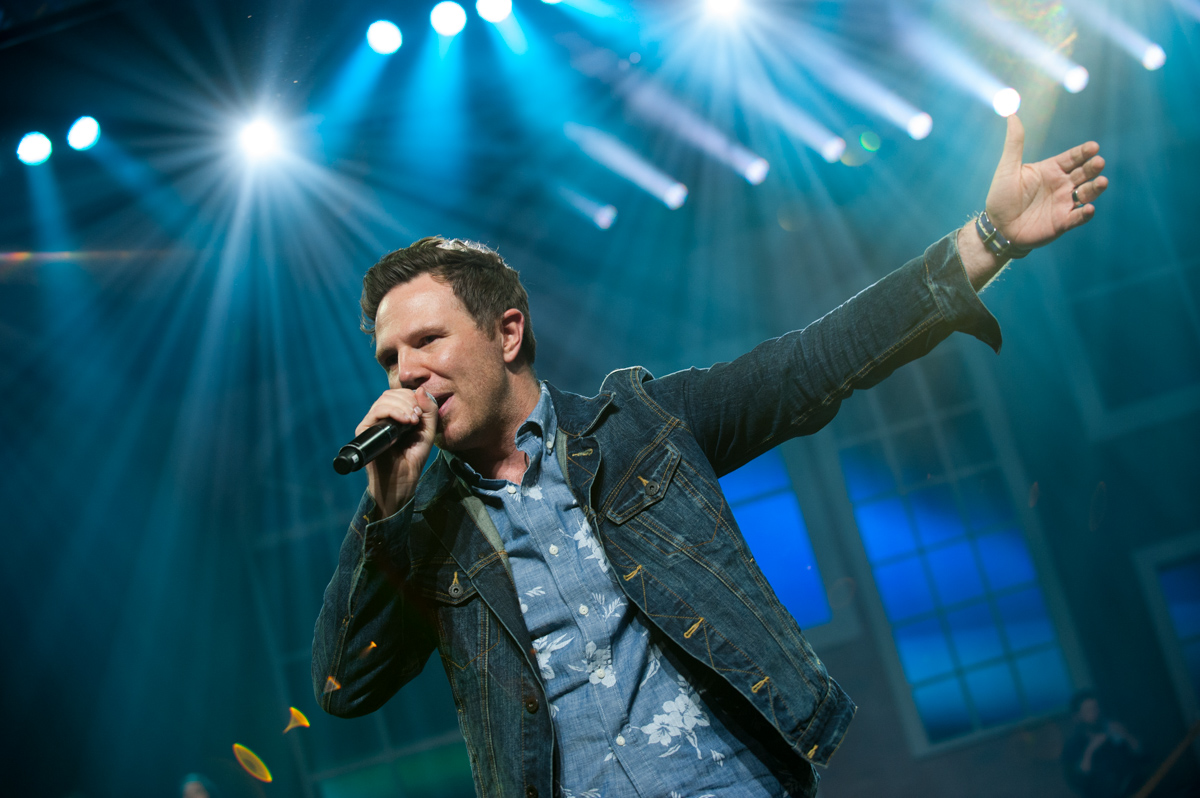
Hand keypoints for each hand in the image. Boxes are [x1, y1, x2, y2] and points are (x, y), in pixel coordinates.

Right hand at [357, 387, 439, 517]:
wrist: (401, 480)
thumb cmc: (413, 458)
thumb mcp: (427, 432)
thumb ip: (429, 411)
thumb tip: (420, 389)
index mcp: (397, 415)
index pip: (401, 394)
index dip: (412, 397)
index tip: (421, 413)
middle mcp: (383, 417)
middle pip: (392, 394)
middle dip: (408, 400)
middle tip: (417, 417)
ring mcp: (373, 422)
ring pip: (384, 400)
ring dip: (402, 406)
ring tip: (412, 421)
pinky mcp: (364, 430)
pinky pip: (376, 411)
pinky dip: (392, 411)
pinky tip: (404, 421)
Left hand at [986, 114, 1107, 250]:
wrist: (997, 228)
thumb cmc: (1001, 197)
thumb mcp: (1007, 168)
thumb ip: (1014, 143)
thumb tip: (1011, 115)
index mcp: (1051, 169)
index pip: (1073, 157)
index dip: (1084, 152)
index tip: (1093, 147)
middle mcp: (1062, 185)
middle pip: (1084, 173)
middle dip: (1093, 167)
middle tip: (1098, 162)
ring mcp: (1064, 203)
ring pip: (1087, 193)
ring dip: (1095, 188)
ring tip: (1101, 182)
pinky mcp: (1063, 222)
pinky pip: (1078, 217)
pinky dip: (1085, 213)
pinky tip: (1089, 208)